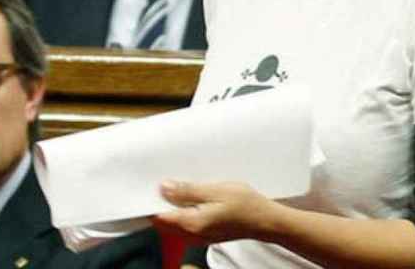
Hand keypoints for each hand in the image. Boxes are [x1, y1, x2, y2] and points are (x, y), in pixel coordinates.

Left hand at [153, 180, 281, 243]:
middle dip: (160, 201)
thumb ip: (188, 191)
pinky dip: (182, 209)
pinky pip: (184, 222)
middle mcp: (191, 234)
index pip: (158, 215)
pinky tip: (191, 195)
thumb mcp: (216, 190)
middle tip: (165, 179)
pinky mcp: (204, 233)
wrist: (265, 220)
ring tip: (179, 184)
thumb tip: (164, 188)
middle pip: (163, 219)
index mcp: (191, 224)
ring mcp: (197, 236)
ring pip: (173, 221)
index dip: (150, 200)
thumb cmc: (245, 205)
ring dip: (172, 205)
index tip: (149, 184)